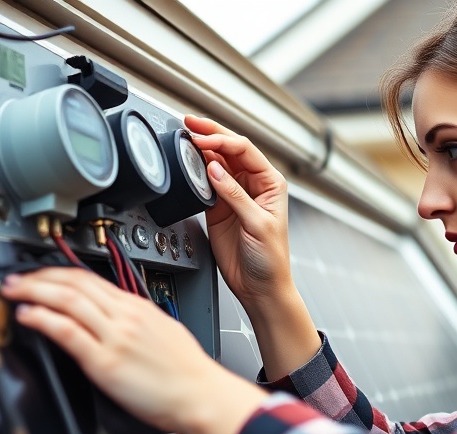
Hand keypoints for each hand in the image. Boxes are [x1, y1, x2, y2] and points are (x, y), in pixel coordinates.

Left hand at [0, 267, 212, 432]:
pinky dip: (43, 319)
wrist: (201, 395)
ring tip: (13, 292)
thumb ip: (136, 321)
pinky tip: (28, 316)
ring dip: (34, 292)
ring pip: (67, 300)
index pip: (90, 279)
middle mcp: (125, 316)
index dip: (57, 272)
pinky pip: (68, 332)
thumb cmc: (186, 371)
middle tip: (14, 279)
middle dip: (38, 277)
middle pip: (74, 284)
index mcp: (138, 307)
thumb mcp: (163, 331)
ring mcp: (114, 337)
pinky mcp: (105, 362)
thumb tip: (115, 317)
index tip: (38, 274)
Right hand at [185, 116, 320, 380]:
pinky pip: (204, 182)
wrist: (260, 287)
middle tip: (189, 123)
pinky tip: (186, 163)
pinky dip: (194, 171)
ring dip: (200, 150)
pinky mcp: (218, 208)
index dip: (223, 140)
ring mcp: (234, 195)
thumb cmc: (272, 259)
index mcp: (270, 183)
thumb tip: (215, 169)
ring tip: (184, 138)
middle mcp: (253, 185)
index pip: (245, 150)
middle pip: (229, 150)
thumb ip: (235, 196)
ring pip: (215, 162)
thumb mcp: (258, 224)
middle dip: (210, 133)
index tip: (203, 140)